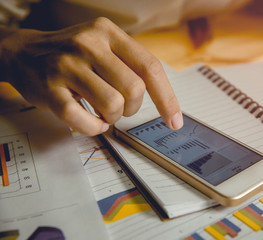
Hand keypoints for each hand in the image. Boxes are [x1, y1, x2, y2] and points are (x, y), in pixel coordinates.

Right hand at [0, 17, 182, 134]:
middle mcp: (89, 44)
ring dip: (112, 118)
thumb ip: (131, 65)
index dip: (167, 98)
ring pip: (112, 106)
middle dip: (132, 108)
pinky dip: (93, 128)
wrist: (22, 52)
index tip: (174, 120)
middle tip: (120, 108)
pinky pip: (83, 120)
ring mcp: (67, 65)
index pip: (150, 67)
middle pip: (134, 90)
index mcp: (109, 33)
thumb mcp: (104, 45)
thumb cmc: (72, 54)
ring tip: (102, 112)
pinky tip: (91, 122)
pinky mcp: (50, 89)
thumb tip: (164, 99)